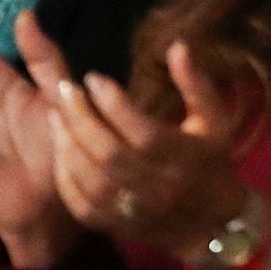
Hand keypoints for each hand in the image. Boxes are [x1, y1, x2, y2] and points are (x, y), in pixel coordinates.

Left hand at [50, 42, 245, 258]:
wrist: (211, 224)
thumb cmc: (208, 161)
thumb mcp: (213, 121)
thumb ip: (195, 84)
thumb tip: (177, 45)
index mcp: (183, 159)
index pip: (142, 132)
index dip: (114, 103)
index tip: (93, 78)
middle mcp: (158, 188)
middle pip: (108, 152)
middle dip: (81, 116)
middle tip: (66, 88)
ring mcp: (134, 211)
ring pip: (89, 176)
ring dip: (67, 140)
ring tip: (57, 110)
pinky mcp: (113, 225)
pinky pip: (78, 201)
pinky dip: (64, 171)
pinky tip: (60, 143)